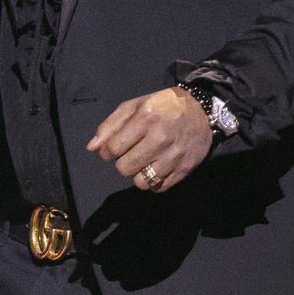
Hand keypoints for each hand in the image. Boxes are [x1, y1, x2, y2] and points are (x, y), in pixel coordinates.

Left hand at [87, 86, 214, 192]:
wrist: (202, 111)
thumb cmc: (163, 107)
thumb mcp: (135, 106)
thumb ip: (110, 126)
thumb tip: (91, 148)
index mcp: (146, 118)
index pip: (113, 148)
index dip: (108, 150)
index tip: (115, 147)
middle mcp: (160, 138)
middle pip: (125, 168)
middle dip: (123, 162)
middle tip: (132, 153)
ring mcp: (174, 155)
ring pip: (141, 182)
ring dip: (138, 174)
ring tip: (145, 161)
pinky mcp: (185, 169)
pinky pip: (159, 188)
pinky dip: (154, 181)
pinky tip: (157, 167)